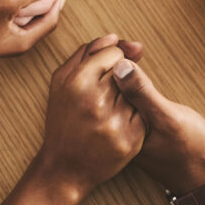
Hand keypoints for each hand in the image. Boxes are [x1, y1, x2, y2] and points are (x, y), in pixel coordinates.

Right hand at [35, 35, 146, 197]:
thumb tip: (114, 37)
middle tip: (103, 96)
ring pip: (135, 91)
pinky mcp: (131, 139)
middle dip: (118, 78)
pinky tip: (116, 125)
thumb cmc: (63, 120)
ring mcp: (116, 122)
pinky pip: (142, 113)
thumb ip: (86, 53)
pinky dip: (134, 115)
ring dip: (126, 97)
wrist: (65, 168)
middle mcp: (96, 101)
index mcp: (77, 83)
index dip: (111, 61)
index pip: (113, 52)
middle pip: (126, 70)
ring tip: (107, 112)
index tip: (102, 73)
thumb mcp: (62, 82)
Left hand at [111, 59, 204, 194]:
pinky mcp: (132, 123)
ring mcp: (121, 125)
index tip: (133, 47)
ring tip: (135, 53)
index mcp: (116, 124)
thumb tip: (120, 66)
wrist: (202, 179)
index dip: (114, 57)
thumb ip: (143, 94)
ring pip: (110, 87)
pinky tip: (135, 70)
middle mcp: (113, 125)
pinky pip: (120, 94)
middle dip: (113, 59)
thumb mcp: (169, 119)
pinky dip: (126, 80)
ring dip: (120, 67)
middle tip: (135, 47)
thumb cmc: (191, 150)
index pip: (103, 83)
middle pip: (102, 83)